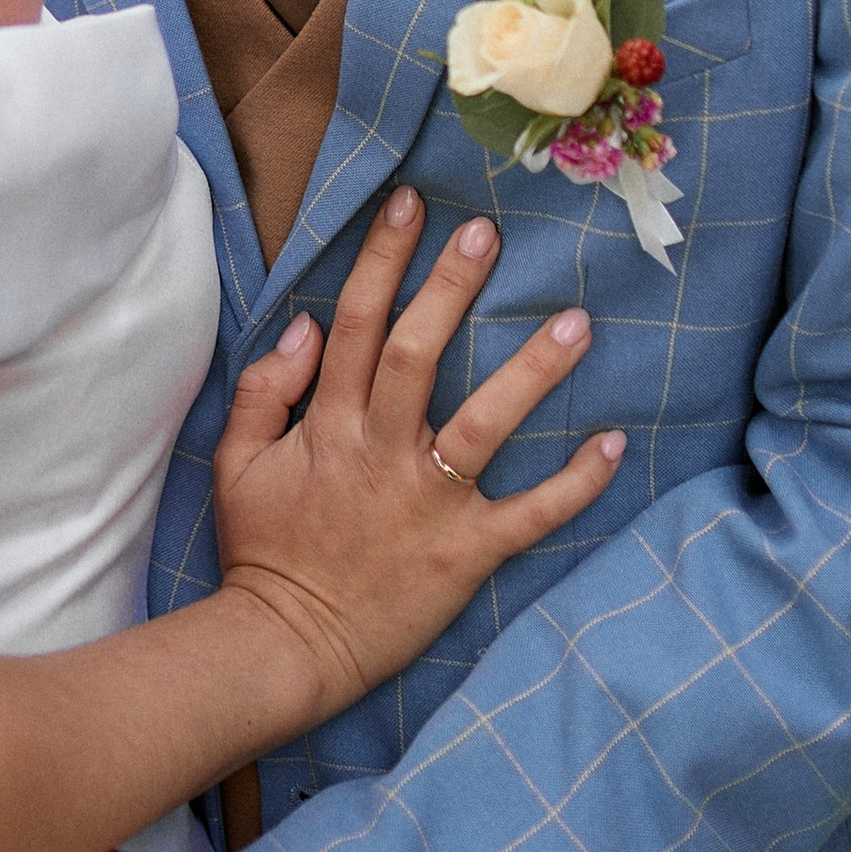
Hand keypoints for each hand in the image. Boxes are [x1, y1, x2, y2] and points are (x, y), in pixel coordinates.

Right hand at [213, 187, 623, 717]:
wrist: (283, 647)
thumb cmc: (262, 552)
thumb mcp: (235, 463)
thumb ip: (264, 388)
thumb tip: (307, 324)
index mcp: (328, 426)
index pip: (356, 323)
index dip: (382, 259)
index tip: (411, 204)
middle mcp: (380, 452)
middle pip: (417, 353)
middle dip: (450, 287)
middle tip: (488, 231)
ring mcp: (427, 502)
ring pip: (485, 424)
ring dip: (532, 372)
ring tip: (577, 322)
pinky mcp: (466, 553)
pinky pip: (529, 514)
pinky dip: (574, 483)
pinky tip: (614, 444)